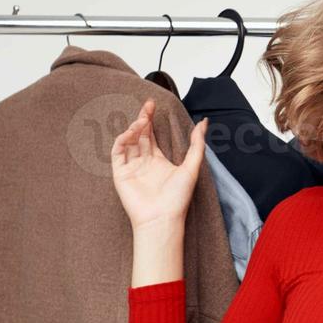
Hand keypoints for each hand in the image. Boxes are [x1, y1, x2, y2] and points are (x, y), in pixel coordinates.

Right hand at [110, 98, 207, 232]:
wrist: (162, 218)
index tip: (152, 104)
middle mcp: (143, 163)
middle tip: (147, 105)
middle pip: (139, 135)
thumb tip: (204, 123)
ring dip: (133, 129)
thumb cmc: (178, 198)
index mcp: (158, 161)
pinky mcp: (120, 174)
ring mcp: (131, 168)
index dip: (150, 120)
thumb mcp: (192, 167)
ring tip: (142, 120)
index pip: (151, 135)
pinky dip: (122, 140)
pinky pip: (117, 153)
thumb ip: (197, 144)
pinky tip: (131, 132)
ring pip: (128, 142)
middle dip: (142, 119)